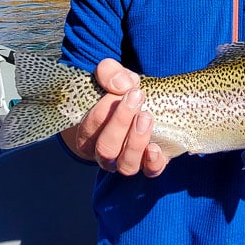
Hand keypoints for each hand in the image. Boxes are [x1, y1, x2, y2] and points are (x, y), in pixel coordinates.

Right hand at [59, 59, 169, 177]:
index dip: (107, 107)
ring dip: (136, 142)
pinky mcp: (149, 163)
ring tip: (146, 117)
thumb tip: (123, 83)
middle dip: (121, 122)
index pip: (92, 124)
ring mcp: (126, 161)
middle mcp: (103, 153)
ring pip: (126, 164)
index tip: (124, 89)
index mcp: (88, 132)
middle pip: (106, 148)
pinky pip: (150, 171)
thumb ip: (110, 73)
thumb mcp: (110, 77)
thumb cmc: (117, 93)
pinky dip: (153, 162)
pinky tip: (156, 147)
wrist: (134, 106)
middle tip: (137, 97)